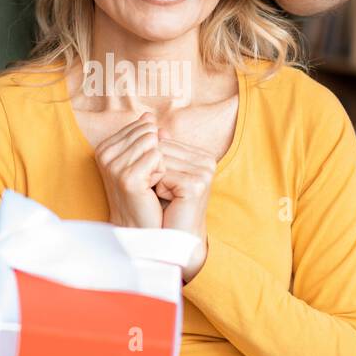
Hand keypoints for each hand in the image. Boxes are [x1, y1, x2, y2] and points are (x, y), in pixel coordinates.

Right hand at [94, 111, 165, 227]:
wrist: (141, 227)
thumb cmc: (145, 194)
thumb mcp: (143, 160)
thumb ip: (146, 136)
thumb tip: (150, 115)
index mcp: (105, 147)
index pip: (141, 125)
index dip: (153, 145)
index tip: (145, 168)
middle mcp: (104, 154)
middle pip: (147, 131)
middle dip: (157, 152)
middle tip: (149, 177)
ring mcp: (113, 166)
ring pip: (153, 142)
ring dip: (160, 163)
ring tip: (150, 183)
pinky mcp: (127, 178)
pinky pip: (157, 156)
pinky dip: (162, 172)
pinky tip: (152, 188)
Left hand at [153, 133, 214, 280]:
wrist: (175, 237)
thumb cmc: (165, 206)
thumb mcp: (161, 174)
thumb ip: (159, 148)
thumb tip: (148, 118)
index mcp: (201, 155)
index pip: (163, 141)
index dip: (151, 162)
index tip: (156, 181)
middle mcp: (207, 161)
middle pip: (161, 149)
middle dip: (151, 170)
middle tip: (159, 191)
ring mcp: (204, 172)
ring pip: (160, 161)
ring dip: (153, 180)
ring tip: (164, 197)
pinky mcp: (197, 185)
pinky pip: (163, 176)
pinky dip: (158, 189)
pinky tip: (167, 201)